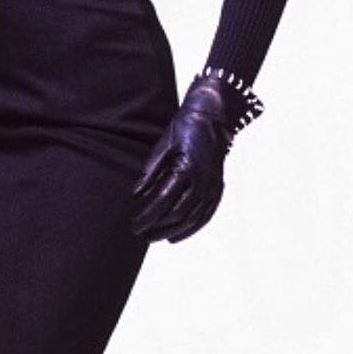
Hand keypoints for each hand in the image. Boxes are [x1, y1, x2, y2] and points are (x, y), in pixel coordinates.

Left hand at [130, 68, 263, 243]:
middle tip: (140, 233)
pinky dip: (191, 228)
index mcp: (186, 169)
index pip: (163, 201)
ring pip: (193, 218)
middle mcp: (202, 181)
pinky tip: (178, 235)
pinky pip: (206, 214)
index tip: (134, 225)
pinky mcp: (218, 188)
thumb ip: (150, 172)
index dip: (147, 216)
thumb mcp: (162, 146)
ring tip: (155, 236)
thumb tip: (135, 196)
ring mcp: (213, 186)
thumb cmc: (183, 128)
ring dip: (173, 231)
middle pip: (178, 215)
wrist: (212, 117)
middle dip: (157, 226)